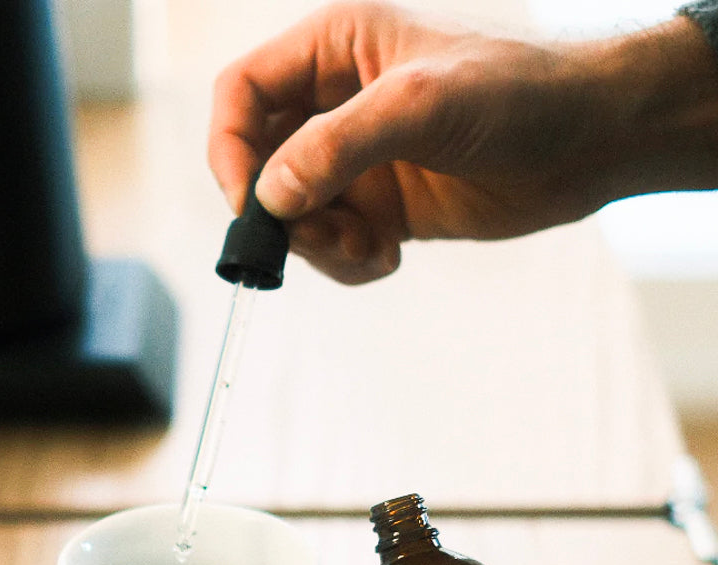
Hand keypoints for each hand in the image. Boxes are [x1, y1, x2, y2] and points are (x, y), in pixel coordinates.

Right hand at [209, 3, 717, 283]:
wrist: (587, 144)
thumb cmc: (518, 96)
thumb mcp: (421, 106)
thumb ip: (337, 145)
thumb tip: (271, 196)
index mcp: (335, 49)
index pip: (243, 94)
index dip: (229, 149)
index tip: (249, 205)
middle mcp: (335, 103)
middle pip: (258, 164)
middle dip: (280, 213)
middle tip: (325, 236)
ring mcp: (356, 160)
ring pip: (293, 215)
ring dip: (319, 246)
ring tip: (371, 248)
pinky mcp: (380, 207)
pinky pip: (332, 246)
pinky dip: (347, 263)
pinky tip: (389, 257)